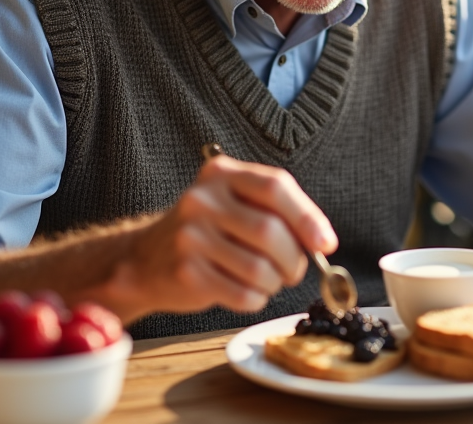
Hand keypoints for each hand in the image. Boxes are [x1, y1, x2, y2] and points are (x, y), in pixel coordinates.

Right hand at [104, 154, 336, 318]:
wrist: (146, 258)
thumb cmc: (209, 232)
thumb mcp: (236, 204)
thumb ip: (278, 212)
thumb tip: (323, 242)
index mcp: (221, 173)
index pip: (274, 187)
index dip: (307, 216)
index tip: (326, 243)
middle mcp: (201, 199)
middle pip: (270, 231)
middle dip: (294, 259)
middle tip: (294, 270)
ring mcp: (190, 236)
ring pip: (259, 268)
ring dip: (275, 282)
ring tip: (266, 279)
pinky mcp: (186, 272)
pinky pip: (243, 294)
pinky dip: (256, 299)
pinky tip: (245, 290)